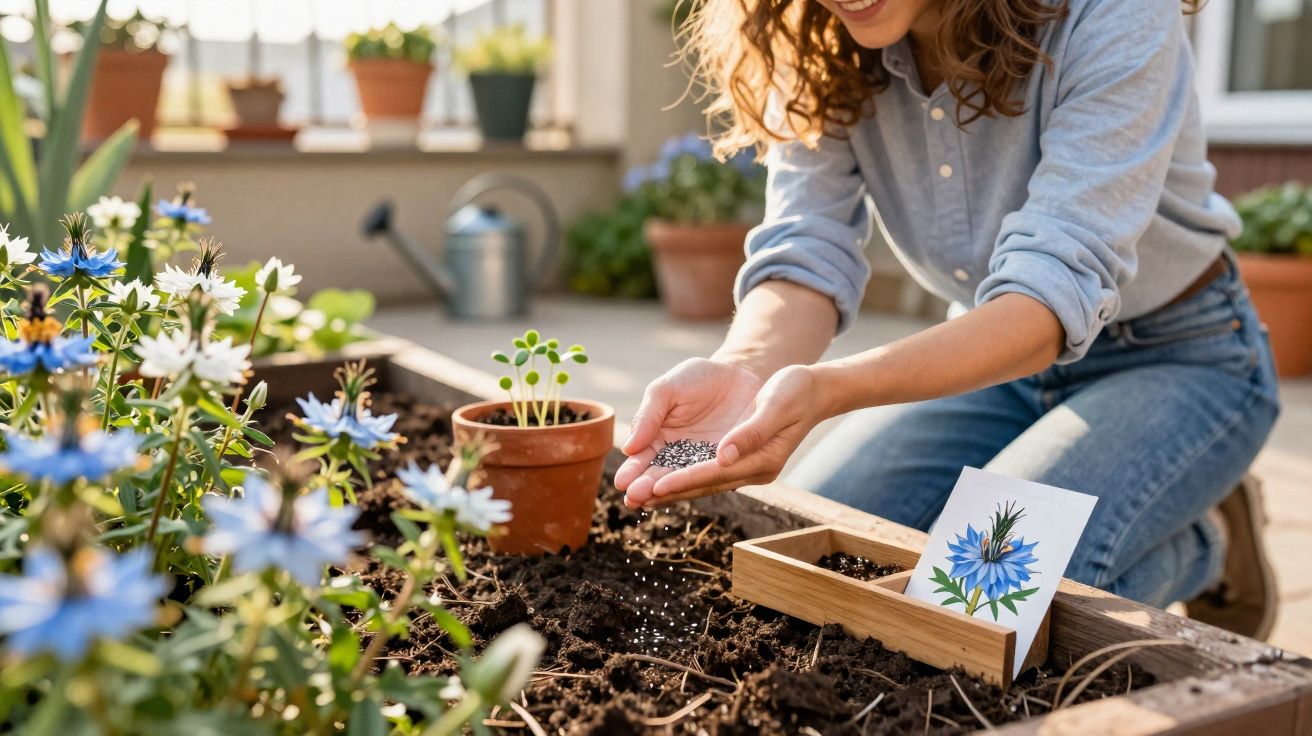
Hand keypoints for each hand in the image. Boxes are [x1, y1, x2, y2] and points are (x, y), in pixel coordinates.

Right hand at [615, 358, 763, 508]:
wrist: (740, 374)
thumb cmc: (698, 378)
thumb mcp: (667, 389)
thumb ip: (648, 416)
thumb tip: (629, 448)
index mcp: (657, 437)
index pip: (641, 459)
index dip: (632, 471)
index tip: (621, 483)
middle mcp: (678, 455)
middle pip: (658, 475)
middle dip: (645, 487)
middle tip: (632, 498)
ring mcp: (702, 462)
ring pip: (682, 481)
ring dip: (666, 493)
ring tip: (649, 501)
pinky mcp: (727, 465)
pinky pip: (712, 477)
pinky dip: (699, 485)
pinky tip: (685, 493)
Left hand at [619, 364, 830, 507]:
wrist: (809, 387)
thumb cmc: (796, 390)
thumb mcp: (778, 403)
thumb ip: (752, 431)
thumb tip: (724, 455)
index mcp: (764, 460)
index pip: (716, 473)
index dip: (684, 480)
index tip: (655, 486)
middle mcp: (751, 469)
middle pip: (702, 484)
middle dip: (666, 491)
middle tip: (631, 499)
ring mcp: (741, 465)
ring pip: (697, 480)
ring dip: (666, 488)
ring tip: (634, 497)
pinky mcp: (732, 456)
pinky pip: (700, 469)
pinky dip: (676, 475)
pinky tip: (653, 479)